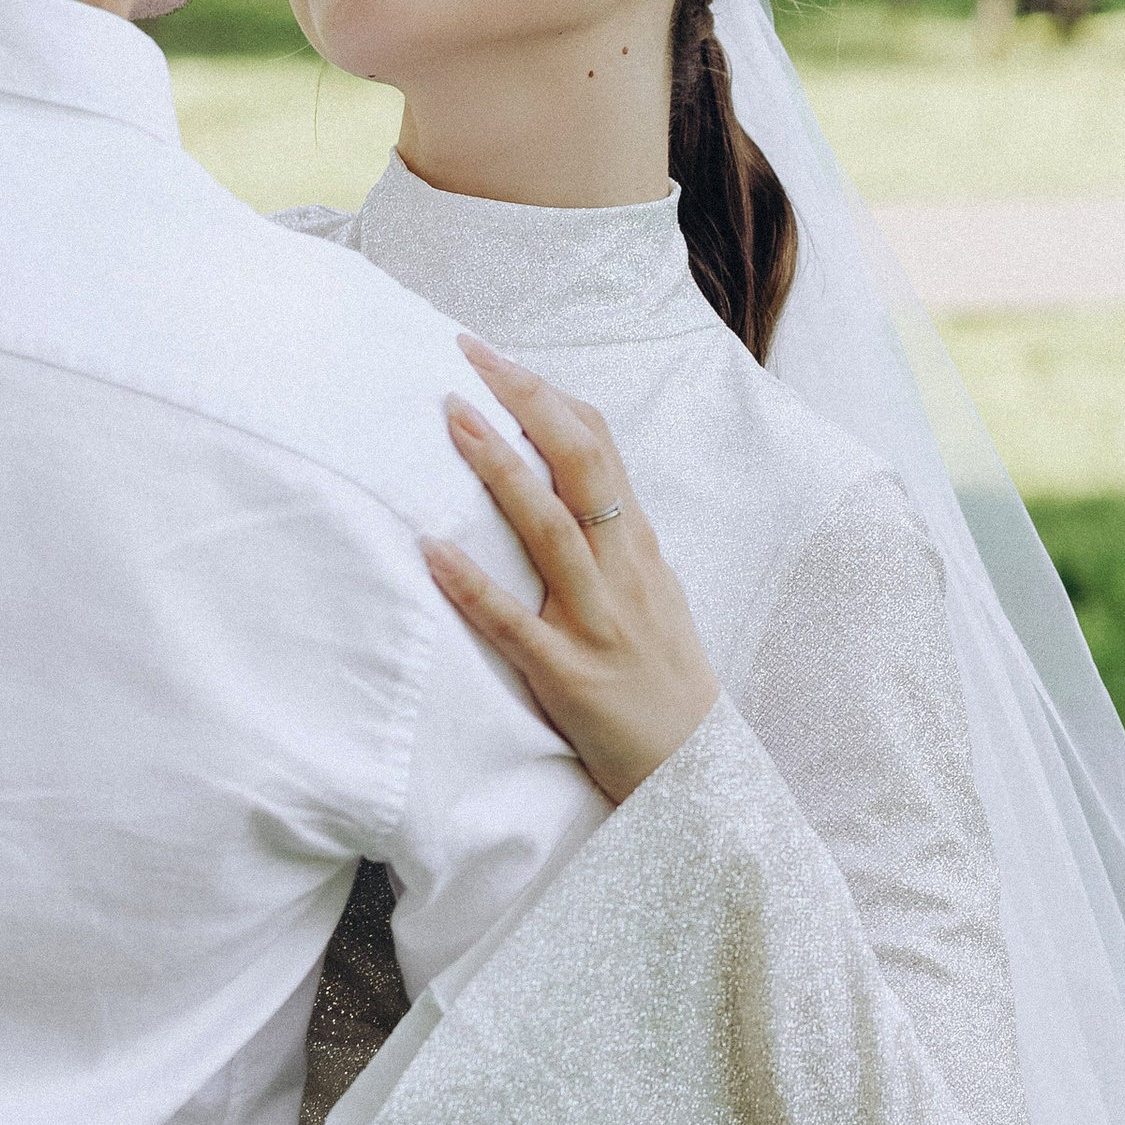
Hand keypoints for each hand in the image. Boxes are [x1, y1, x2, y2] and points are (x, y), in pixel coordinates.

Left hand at [424, 340, 719, 805]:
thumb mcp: (650, 592)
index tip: (496, 358)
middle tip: (468, 355)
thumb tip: (565, 484)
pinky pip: (514, 623)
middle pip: (581, 464)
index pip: (600, 447)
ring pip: (550, 528)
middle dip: (525, 402)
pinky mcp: (568, 675)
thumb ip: (612, 540)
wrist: (694, 769)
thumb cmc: (662, 678)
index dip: (547, 396)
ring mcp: (597, 621)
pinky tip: (430, 549)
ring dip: (499, 469)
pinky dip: (472, 584)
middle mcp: (623, 570)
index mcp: (639, 546)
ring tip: (451, 419)